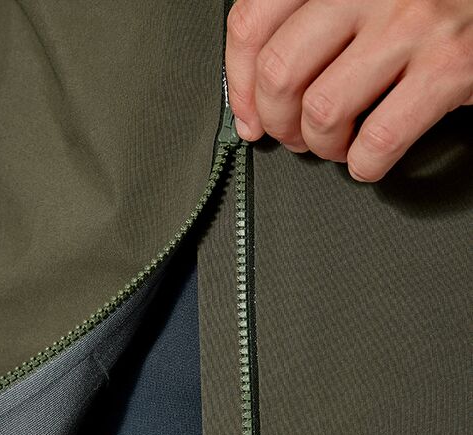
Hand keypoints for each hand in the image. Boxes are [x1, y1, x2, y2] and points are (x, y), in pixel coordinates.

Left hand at [225, 0, 472, 180]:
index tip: (248, 115)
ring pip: (322, 110)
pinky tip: (370, 157)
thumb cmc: (431, 3)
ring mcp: (412, 23)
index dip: (237, 84)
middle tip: (293, 134)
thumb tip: (252, 93)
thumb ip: (312, 23)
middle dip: (277, 122)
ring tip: (337, 143)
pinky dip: (365, 165)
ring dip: (321, 146)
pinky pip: (379, 138)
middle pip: (279, 73)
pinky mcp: (450, 66)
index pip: (253, 23)